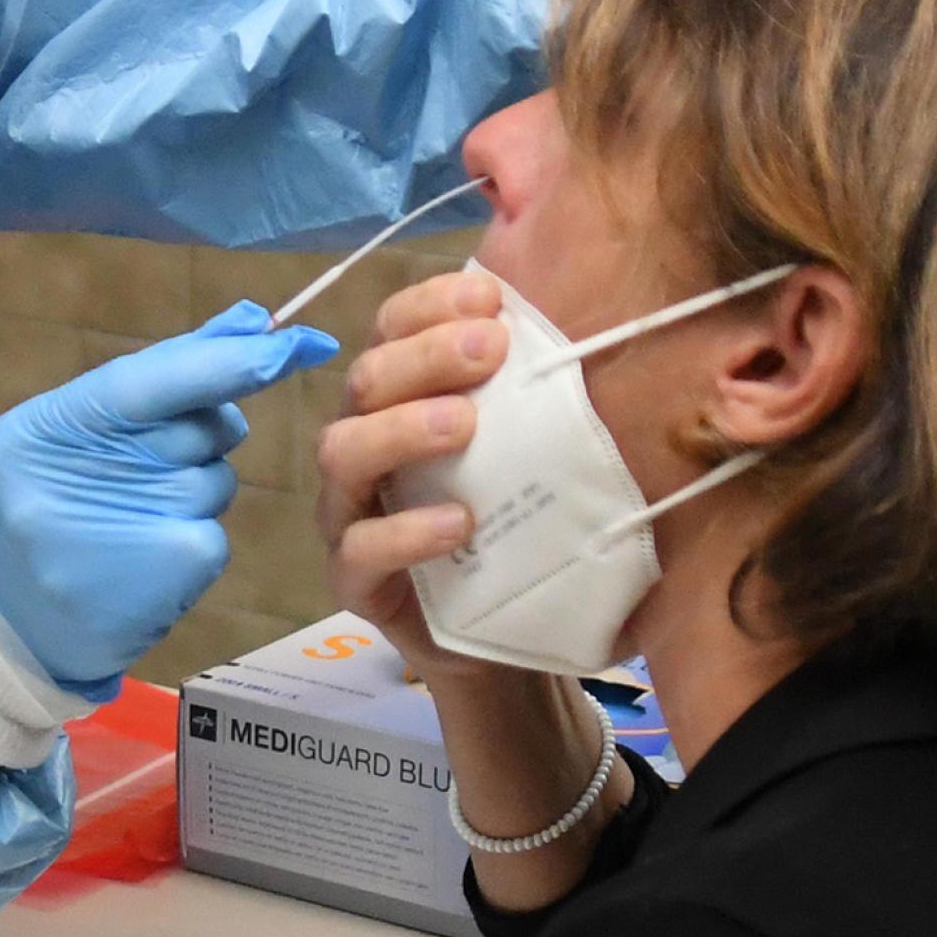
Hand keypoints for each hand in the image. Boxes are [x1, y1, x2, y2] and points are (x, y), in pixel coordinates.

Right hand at [0, 303, 335, 692]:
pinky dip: (194, 538)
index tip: (289, 342)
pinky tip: (149, 558)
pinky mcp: (167, 572)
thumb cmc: (57, 506)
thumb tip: (252, 320)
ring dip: (196, 490)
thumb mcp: (80, 430)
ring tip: (139, 518)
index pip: (146, 379)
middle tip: (157, 461)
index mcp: (40, 430)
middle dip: (202, 432)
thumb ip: (162, 373)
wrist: (20, 626)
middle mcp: (73, 478)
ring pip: (214, 480)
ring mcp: (121, 530)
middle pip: (196, 425)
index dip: (222, 359)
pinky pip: (214, 530)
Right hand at [313, 269, 503, 675]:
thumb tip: (594, 321)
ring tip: (464, 425)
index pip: (392, 329)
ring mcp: (349, 513)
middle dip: (425, 354)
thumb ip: (538, 395)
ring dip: (401, 429)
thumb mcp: (533, 453)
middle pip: (366, 381)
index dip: (430, 304)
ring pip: (343, 452)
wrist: (505, 638)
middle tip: (491, 349)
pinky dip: (406, 531)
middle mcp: (363, 444)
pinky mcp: (354, 582)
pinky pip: (360, 549)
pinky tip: (460, 524)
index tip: (490, 297)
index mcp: (399, 400)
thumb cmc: (513, 528)